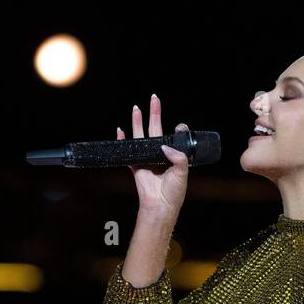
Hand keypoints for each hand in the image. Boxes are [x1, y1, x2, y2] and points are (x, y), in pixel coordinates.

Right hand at [120, 94, 188, 217]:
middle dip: (154, 113)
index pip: (173, 137)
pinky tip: (120, 130)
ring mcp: (147, 158)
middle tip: (154, 99)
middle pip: (155, 129)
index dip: (177, 129)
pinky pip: (128, 150)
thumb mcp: (182, 172)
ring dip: (138, 122)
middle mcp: (159, 154)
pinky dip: (123, 140)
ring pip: (141, 135)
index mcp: (173, 156)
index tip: (180, 127)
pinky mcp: (136, 165)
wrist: (160, 205)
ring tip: (136, 108)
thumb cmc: (174, 191)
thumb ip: (178, 156)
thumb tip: (164, 145)